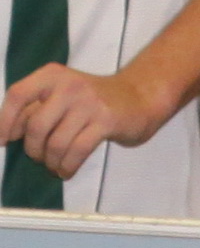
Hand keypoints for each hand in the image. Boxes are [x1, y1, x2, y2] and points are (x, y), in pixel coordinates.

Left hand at [0, 63, 169, 177]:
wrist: (138, 98)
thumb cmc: (95, 100)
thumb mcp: (63, 94)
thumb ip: (38, 107)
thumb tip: (11, 132)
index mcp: (51, 75)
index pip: (18, 95)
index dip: (6, 120)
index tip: (3, 141)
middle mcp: (67, 86)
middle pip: (36, 125)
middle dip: (33, 149)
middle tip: (38, 159)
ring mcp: (87, 104)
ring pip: (57, 142)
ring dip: (51, 161)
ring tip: (54, 167)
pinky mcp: (105, 122)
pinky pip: (78, 150)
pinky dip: (68, 166)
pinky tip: (66, 171)